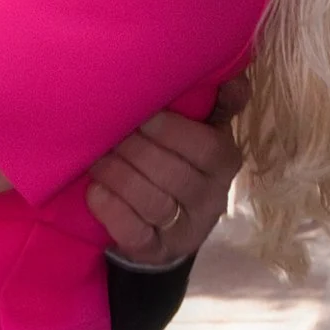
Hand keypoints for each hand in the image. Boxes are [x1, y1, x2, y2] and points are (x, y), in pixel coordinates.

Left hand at [87, 72, 246, 268]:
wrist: (166, 228)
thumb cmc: (180, 163)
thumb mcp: (203, 132)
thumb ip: (218, 103)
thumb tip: (234, 77)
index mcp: (225, 163)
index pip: (205, 148)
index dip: (170, 130)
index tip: (142, 114)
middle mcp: (211, 200)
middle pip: (174, 174)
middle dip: (135, 150)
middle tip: (108, 134)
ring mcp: (185, 231)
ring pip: (152, 202)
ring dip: (118, 176)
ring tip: (96, 159)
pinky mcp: (156, 252)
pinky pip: (133, 231)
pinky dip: (111, 209)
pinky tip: (95, 190)